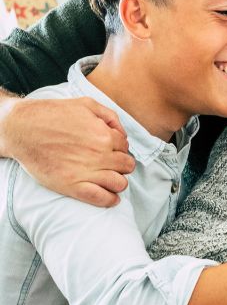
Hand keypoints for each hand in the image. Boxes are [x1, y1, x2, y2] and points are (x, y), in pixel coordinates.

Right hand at [0, 97, 134, 206]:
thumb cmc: (53, 114)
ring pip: (119, 183)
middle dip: (122, 165)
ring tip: (111, 179)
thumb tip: (123, 134)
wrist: (21, 128)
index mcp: (105, 135)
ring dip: (119, 182)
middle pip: (126, 166)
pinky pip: (101, 198)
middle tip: (112, 164)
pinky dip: (110, 200)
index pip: (125, 148)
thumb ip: (110, 117)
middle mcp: (99, 155)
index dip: (119, 149)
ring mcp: (86, 171)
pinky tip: (111, 197)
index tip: (111, 151)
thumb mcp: (86, 104)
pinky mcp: (71, 185)